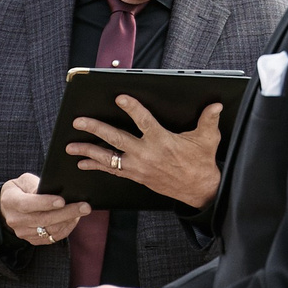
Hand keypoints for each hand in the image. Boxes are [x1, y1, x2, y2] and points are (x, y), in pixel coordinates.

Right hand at [0, 172, 89, 246]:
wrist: (8, 208)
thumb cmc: (19, 189)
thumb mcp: (23, 180)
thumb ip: (35, 184)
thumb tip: (52, 190)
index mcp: (11, 202)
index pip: (28, 204)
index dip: (45, 203)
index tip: (62, 200)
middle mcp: (16, 220)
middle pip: (43, 219)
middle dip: (67, 212)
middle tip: (85, 206)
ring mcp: (24, 232)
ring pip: (50, 230)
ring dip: (69, 221)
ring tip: (82, 210)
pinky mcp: (32, 240)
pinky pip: (52, 237)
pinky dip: (66, 228)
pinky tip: (74, 219)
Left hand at [68, 98, 222, 208]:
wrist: (198, 190)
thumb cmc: (201, 162)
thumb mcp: (207, 139)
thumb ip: (209, 120)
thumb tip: (215, 105)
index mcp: (162, 141)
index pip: (144, 121)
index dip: (132, 108)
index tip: (120, 98)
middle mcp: (146, 154)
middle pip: (116, 139)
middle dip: (95, 129)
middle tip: (79, 121)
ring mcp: (138, 167)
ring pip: (108, 157)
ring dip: (88, 151)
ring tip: (71, 145)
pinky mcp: (136, 176)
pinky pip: (112, 170)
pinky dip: (96, 165)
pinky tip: (83, 162)